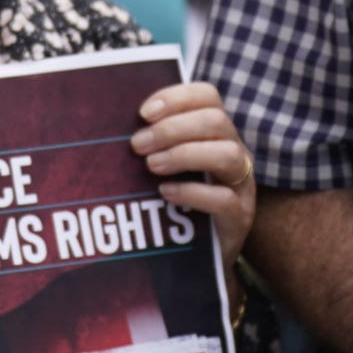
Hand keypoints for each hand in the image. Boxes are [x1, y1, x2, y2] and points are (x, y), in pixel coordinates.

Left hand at [130, 80, 256, 267]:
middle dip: (173, 128)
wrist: (194, 257)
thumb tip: (110, 119)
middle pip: (217, 121)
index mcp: (216, 133)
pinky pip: (223, 198)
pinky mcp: (239, 217)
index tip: (143, 113)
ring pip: (228, 154)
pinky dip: (190, 192)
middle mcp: (236, 153)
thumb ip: (151, 140)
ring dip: (184, 154)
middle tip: (137, 145)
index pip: (208, 96)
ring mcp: (242, 186)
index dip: (176, 96)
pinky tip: (164, 193)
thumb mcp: (165, 165)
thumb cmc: (173, 202)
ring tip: (151, 165)